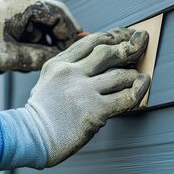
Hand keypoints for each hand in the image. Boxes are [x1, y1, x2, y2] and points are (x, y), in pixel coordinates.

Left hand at [0, 0, 81, 70]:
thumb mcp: (10, 57)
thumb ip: (39, 58)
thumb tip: (61, 59)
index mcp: (24, 5)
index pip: (60, 14)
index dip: (70, 34)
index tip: (70, 53)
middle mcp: (22, 4)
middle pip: (53, 21)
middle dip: (54, 43)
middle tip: (53, 62)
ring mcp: (16, 11)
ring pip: (42, 30)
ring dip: (39, 48)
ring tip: (24, 64)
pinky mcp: (11, 20)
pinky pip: (30, 33)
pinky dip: (28, 47)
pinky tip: (14, 62)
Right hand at [0, 28, 150, 170]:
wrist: (30, 137)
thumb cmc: (41, 114)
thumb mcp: (48, 81)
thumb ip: (68, 69)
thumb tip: (94, 61)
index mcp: (59, 64)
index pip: (91, 42)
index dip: (113, 37)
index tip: (124, 36)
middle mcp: (72, 73)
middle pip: (109, 52)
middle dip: (130, 46)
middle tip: (142, 41)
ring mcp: (84, 91)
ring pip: (120, 74)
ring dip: (135, 74)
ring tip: (141, 76)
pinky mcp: (95, 111)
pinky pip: (125, 97)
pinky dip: (138, 91)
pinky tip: (143, 86)